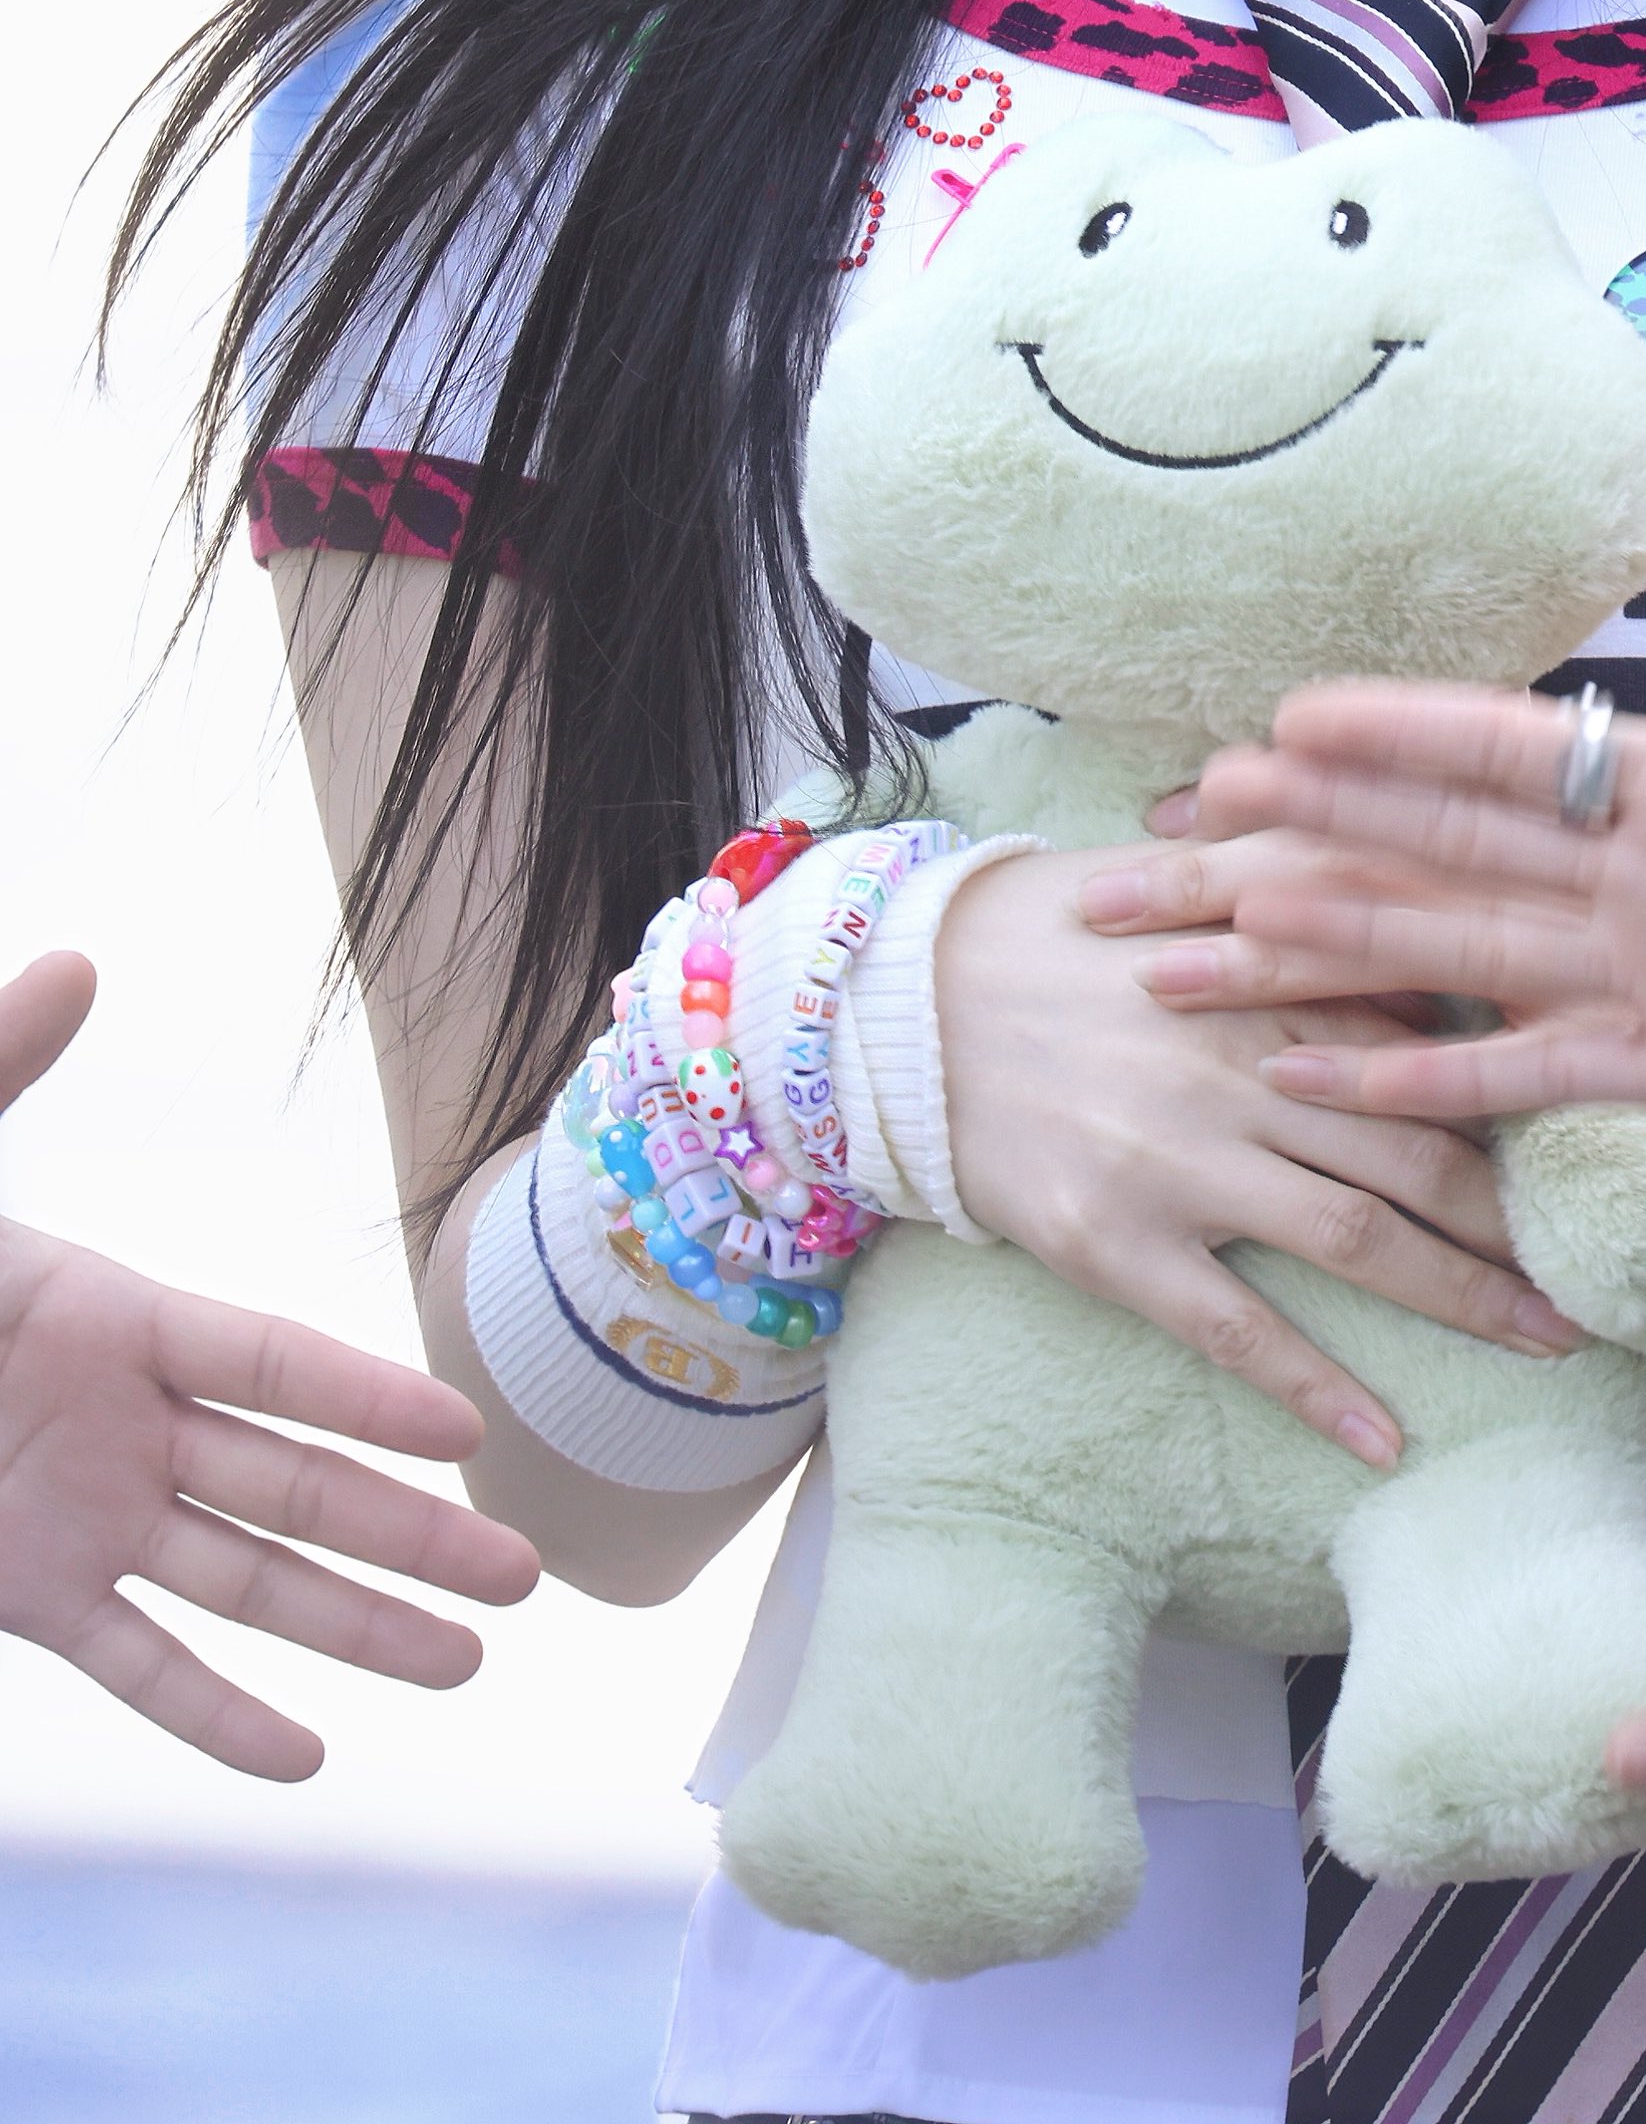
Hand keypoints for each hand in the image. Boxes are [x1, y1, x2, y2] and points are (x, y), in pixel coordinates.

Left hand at [0, 953, 539, 1781]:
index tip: (469, 1429)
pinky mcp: (24, 1595)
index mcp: (108, 1315)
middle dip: (413, 1533)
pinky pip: (136, 1667)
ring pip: (246, 1585)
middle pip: (296, 1487)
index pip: (267, 1362)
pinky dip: (217, 1718)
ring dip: (356, 1629)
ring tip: (462, 1666)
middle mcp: (119, 1425)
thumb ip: (1, 1063)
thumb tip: (72, 962)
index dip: (369, 1397)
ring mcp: (79, 1518)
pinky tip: (302, 1755)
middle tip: (522, 1577)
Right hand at [934, 850, 1583, 1466]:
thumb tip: (1426, 931)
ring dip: (1464, 1299)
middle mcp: (1246, 1071)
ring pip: (1358, 1241)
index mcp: (1273, 979)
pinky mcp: (1122, 1243)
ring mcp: (1185, 1162)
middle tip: (1600, 1273)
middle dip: (1521, 1220)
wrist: (907, 1004)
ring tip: (1548, 1343)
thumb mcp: (1192, 879)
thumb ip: (1309, 892)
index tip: (1600, 1130)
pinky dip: (1319, 1387)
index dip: (1519, 1092)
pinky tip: (1386, 1439)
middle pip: (1421, 1154)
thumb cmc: (1062, 936)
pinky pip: (1240, 1331)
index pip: (1430, 1040)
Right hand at [1100, 492, 1645, 1144]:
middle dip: (1327, 830)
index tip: (1291, 716)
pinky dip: (1438, 1082)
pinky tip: (1338, 1080)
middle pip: (1452, 848)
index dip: (1403, 736)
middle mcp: (1644, 875)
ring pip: (1465, 955)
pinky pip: (1537, 1074)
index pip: (1513, 750)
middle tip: (1204, 812)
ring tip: (1225, 943)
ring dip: (1347, 949)